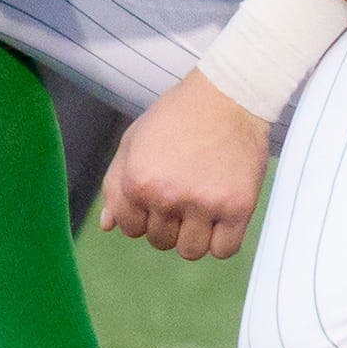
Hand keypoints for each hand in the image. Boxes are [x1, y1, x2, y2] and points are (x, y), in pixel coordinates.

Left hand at [100, 73, 268, 260]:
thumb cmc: (176, 117)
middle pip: (160, 241)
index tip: (159, 195)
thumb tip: (108, 226)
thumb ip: (116, 185)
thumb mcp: (134, 141)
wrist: (228, 95)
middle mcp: (168, 196)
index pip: (130, 228)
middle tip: (184, 193)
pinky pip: (224, 250)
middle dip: (169, 224)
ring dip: (194, 236)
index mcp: (138, 181)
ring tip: (202, 207)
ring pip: (190, 252)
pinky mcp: (238, 207)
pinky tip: (222, 217)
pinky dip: (221, 241)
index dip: (143, 215)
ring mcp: (204, 203)